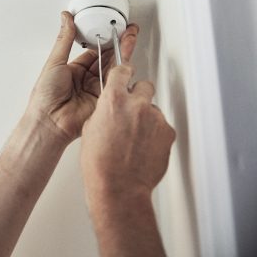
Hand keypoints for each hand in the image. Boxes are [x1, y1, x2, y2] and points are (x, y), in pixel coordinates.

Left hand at [26, 11, 139, 142]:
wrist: (49, 120)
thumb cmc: (45, 96)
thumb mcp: (55, 61)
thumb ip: (65, 39)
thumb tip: (66, 18)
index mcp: (73, 70)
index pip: (93, 52)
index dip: (103, 40)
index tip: (110, 28)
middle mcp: (86, 80)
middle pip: (106, 59)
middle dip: (118, 44)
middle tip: (127, 30)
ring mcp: (96, 90)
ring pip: (113, 69)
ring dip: (123, 54)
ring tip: (130, 38)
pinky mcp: (104, 100)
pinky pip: (116, 83)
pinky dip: (123, 72)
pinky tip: (127, 59)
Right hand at [80, 64, 175, 199]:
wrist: (119, 187)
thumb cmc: (100, 164)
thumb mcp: (90, 129)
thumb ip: (104, 111)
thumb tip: (110, 109)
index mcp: (113, 100)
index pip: (121, 71)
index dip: (123, 73)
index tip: (125, 73)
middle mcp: (136, 104)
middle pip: (144, 85)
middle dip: (139, 94)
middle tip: (131, 109)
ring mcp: (155, 118)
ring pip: (153, 108)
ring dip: (146, 117)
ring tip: (135, 137)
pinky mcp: (168, 133)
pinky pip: (162, 126)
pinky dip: (155, 134)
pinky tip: (143, 147)